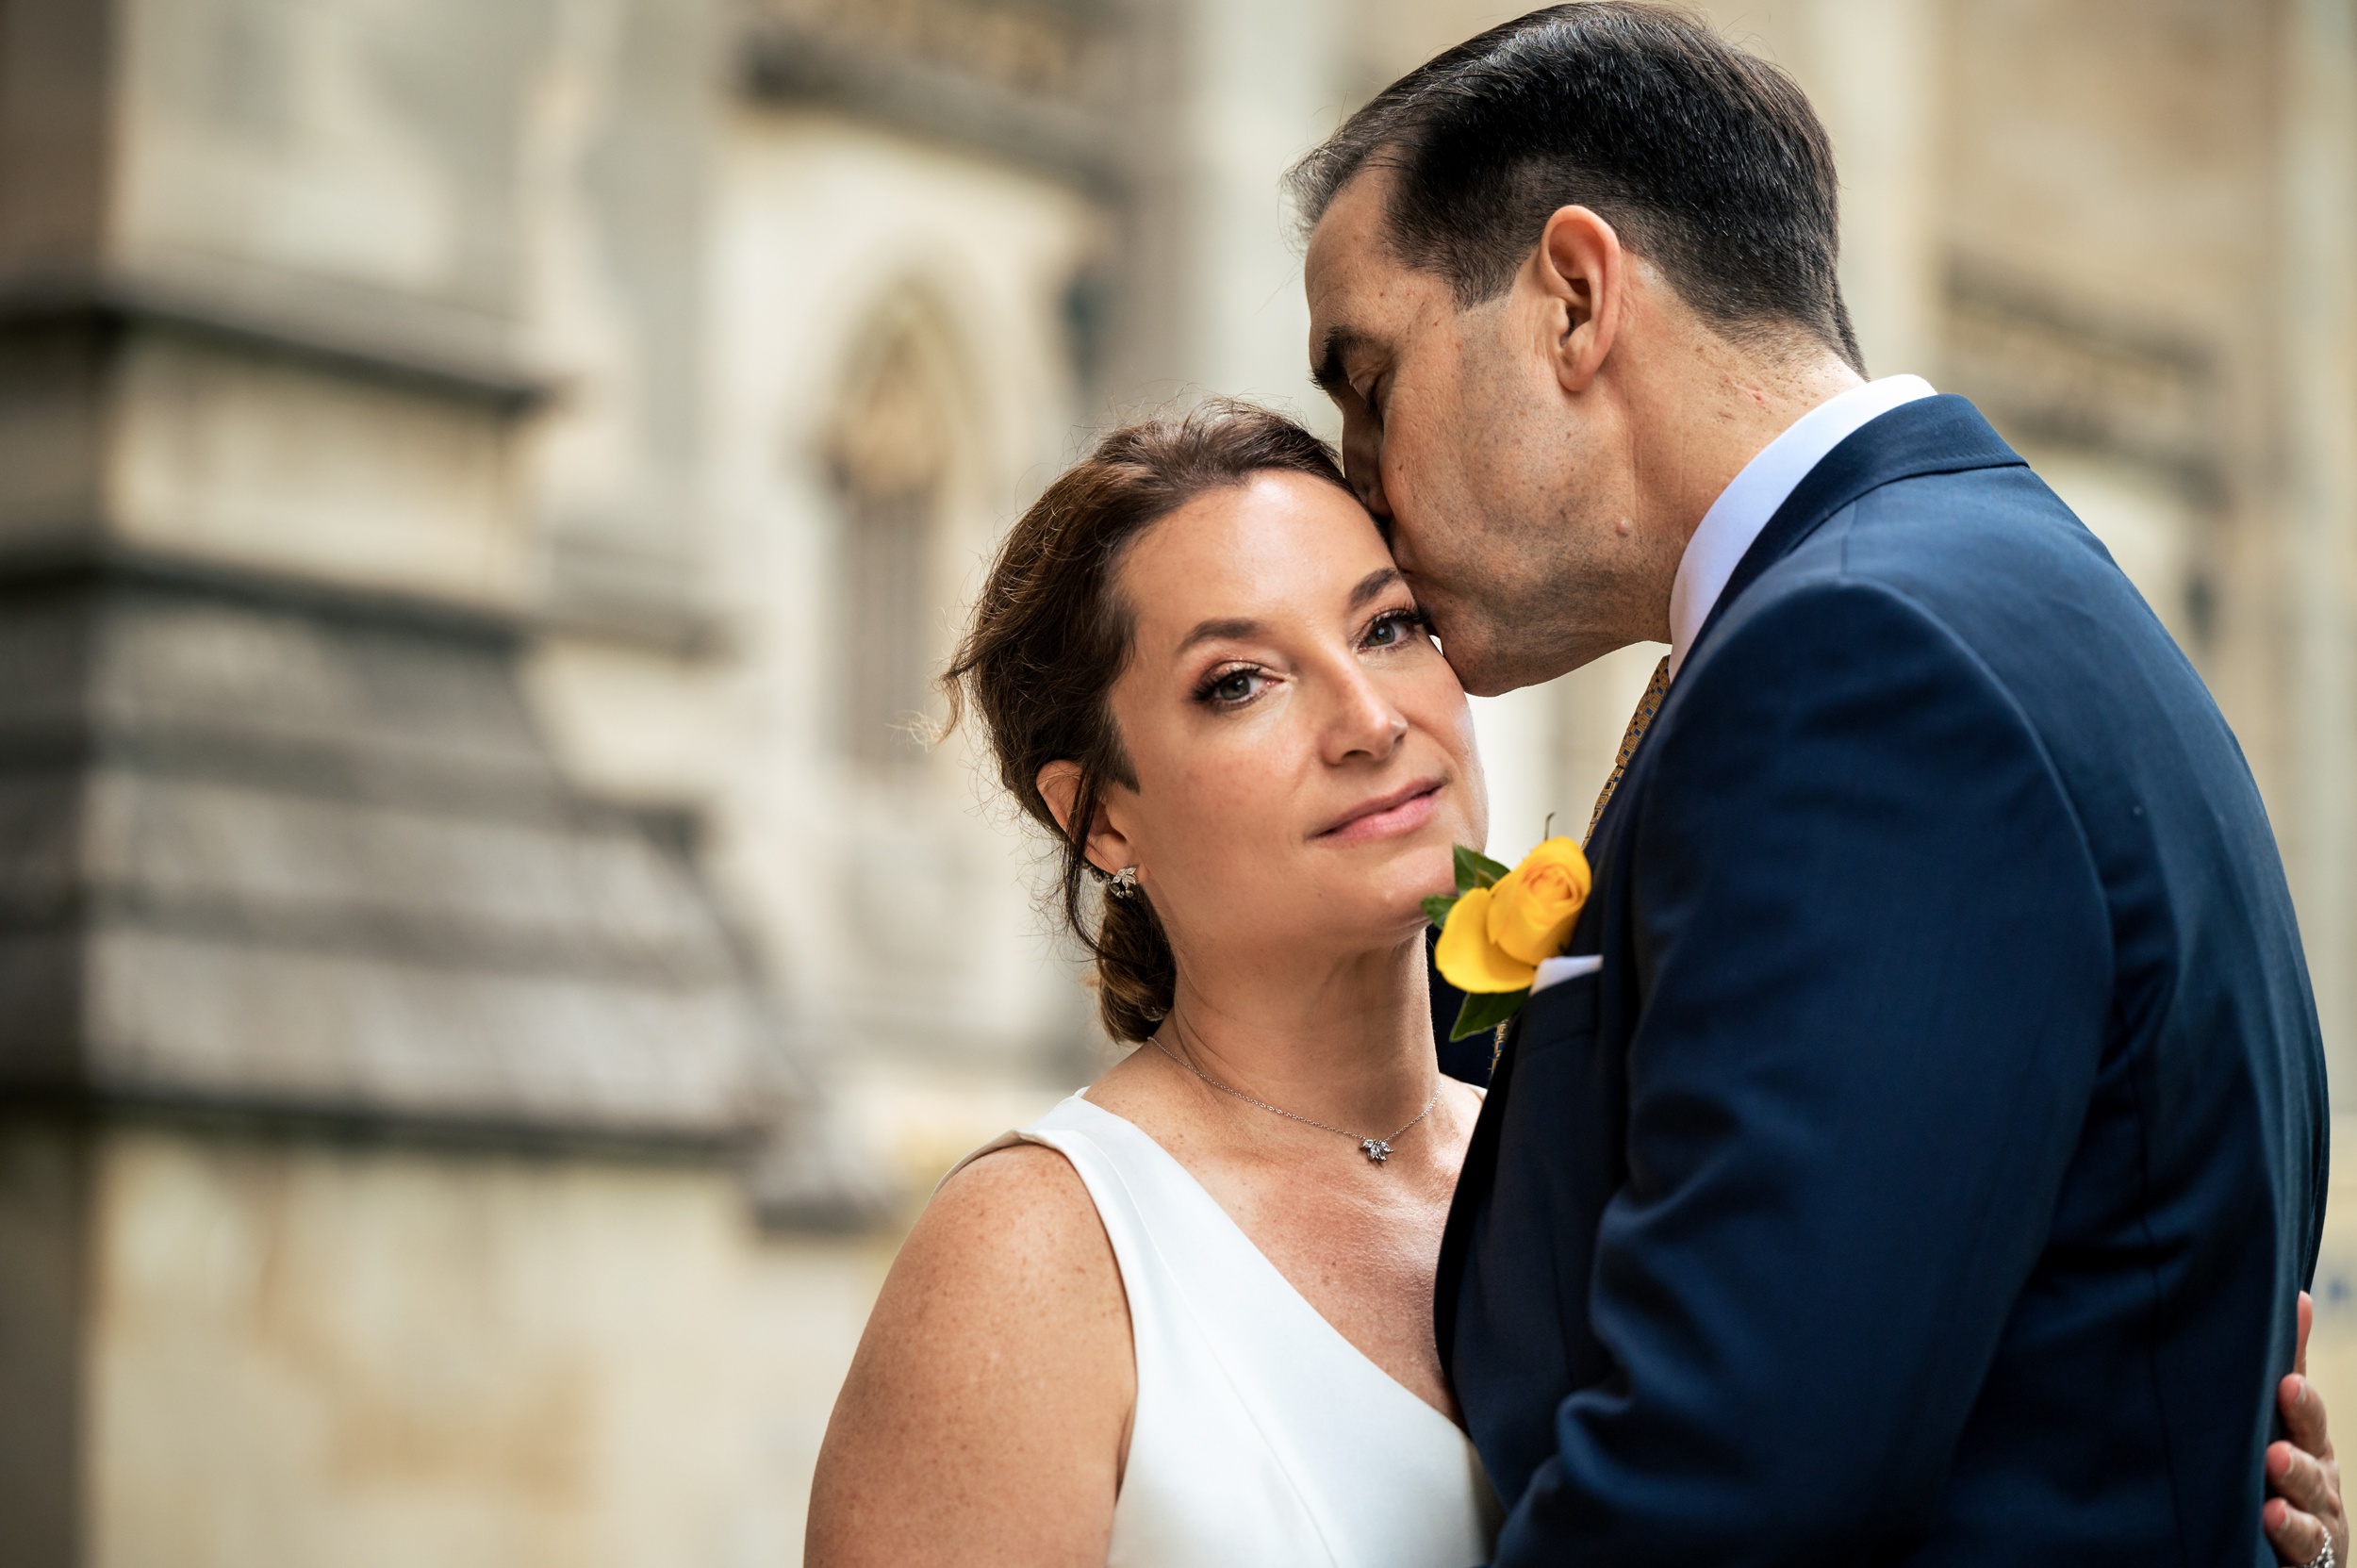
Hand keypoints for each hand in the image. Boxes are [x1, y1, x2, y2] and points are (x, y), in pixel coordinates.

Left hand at [2268, 1291, 2344, 1565]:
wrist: (2293, 1552)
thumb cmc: (2284, 1472)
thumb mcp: (2286, 1420)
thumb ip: (2290, 1364)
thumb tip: (2299, 1296)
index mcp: (2309, 1444)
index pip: (2306, 1416)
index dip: (2300, 1400)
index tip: (2286, 1380)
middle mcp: (2319, 1483)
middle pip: (2312, 1464)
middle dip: (2299, 1445)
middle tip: (2279, 1428)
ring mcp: (2317, 1524)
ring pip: (2311, 1509)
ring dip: (2293, 1494)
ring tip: (2273, 1486)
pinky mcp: (2308, 1559)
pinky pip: (2303, 1550)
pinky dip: (2290, 1536)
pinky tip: (2273, 1522)